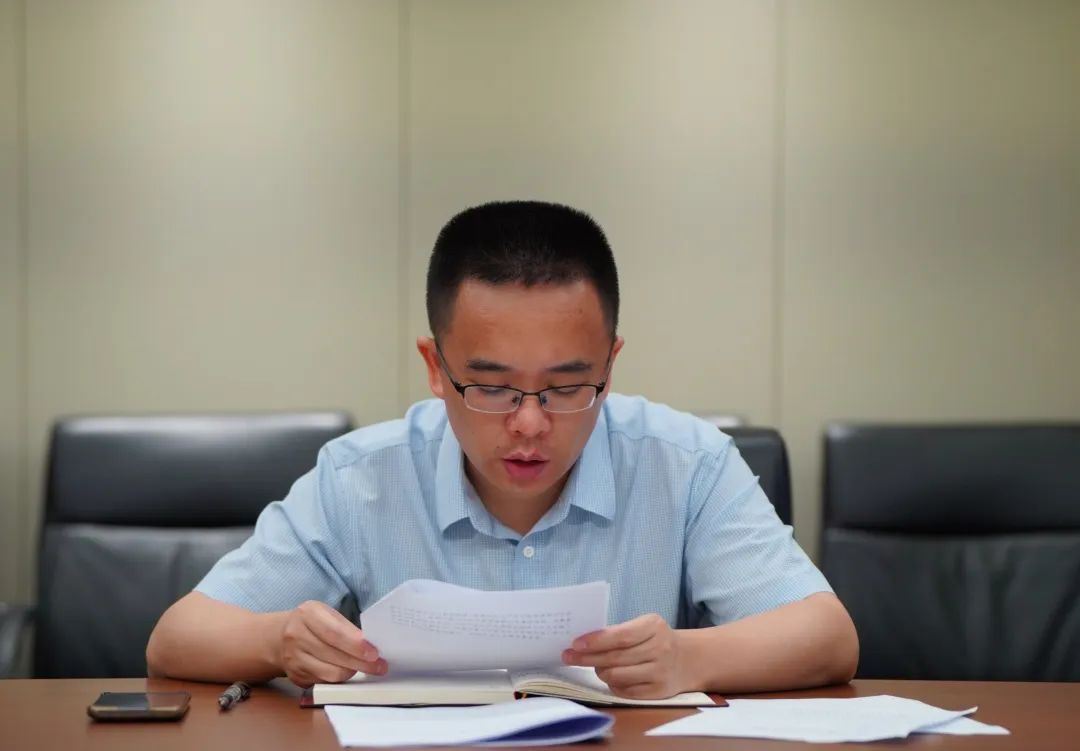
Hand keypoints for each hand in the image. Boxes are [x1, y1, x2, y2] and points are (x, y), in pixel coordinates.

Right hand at [273, 600, 386, 686]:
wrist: (278, 638)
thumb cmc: (311, 623)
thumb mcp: (325, 613)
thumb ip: (345, 627)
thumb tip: (371, 645)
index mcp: (307, 614)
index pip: (334, 633)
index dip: (356, 645)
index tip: (374, 653)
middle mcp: (296, 636)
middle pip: (334, 655)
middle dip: (361, 663)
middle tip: (380, 666)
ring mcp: (294, 659)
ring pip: (330, 673)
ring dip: (353, 672)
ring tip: (367, 669)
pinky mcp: (296, 677)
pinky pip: (324, 682)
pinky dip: (340, 678)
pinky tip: (350, 672)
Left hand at [561, 613, 691, 698]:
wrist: (688, 659)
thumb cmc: (656, 639)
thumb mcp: (644, 626)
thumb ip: (619, 632)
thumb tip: (583, 641)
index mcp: (654, 626)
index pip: (620, 636)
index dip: (596, 641)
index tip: (575, 643)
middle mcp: (660, 649)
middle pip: (615, 657)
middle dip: (587, 658)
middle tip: (569, 657)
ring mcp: (660, 672)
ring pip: (617, 676)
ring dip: (600, 671)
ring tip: (595, 666)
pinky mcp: (658, 691)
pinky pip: (625, 691)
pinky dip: (613, 684)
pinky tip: (610, 677)